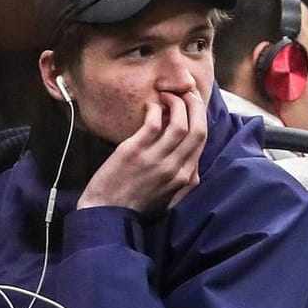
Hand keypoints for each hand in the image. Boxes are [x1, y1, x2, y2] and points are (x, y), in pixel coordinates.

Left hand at [78, 88, 205, 213]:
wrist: (105, 216)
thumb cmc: (133, 206)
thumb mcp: (167, 198)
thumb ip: (182, 181)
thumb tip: (191, 162)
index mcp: (185, 177)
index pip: (202, 140)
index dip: (200, 117)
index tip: (193, 104)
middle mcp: (175, 168)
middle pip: (198, 128)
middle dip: (196, 104)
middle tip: (186, 91)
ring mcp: (155, 160)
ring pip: (179, 123)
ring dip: (177, 103)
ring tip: (167, 94)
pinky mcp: (134, 152)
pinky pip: (153, 124)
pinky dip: (155, 109)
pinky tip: (151, 105)